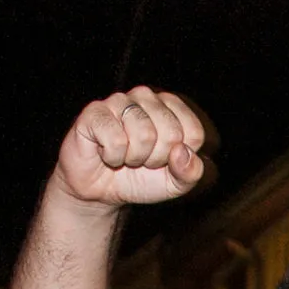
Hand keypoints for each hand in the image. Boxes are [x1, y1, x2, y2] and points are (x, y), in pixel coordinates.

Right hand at [53, 87, 207, 209]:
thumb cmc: (141, 179)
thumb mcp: (176, 183)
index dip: (179, 157)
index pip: (193, 132)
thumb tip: (182, 152)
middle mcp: (146, 97)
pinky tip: (106, 152)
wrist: (101, 190)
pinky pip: (116, 140)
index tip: (164, 160)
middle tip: (141, 159)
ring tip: (124, 155)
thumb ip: (191, 172)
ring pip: (144, 135)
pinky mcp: (95, 111)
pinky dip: (113, 157)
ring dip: (134, 158)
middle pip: (171, 134)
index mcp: (172, 108)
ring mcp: (120, 101)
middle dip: (157, 158)